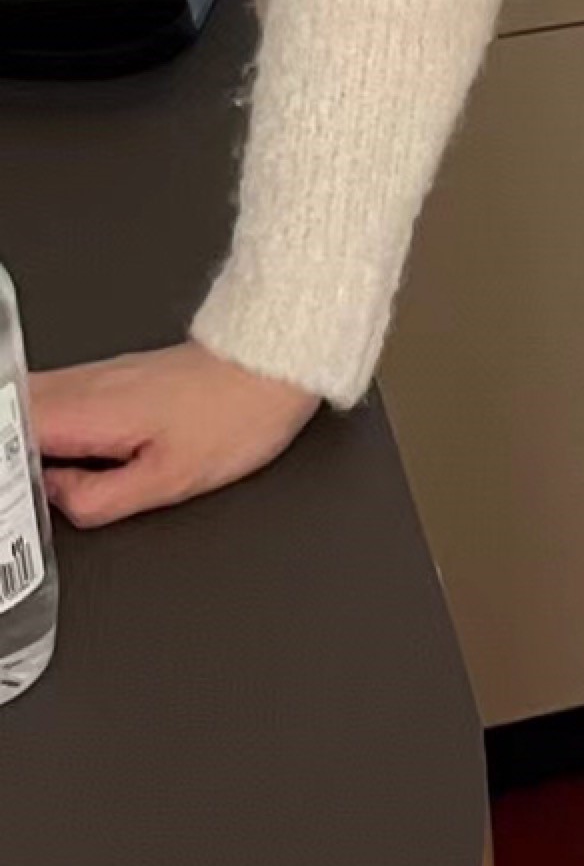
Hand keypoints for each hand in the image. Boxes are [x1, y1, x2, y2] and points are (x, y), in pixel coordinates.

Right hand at [27, 341, 320, 527]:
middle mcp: (83, 384)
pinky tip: (53, 454)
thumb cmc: (235, 416)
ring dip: (16, 437)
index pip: (6, 433)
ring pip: (26, 402)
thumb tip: (54, 499)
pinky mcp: (111, 377)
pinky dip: (37, 425)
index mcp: (88, 409)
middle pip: (8, 411)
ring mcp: (95, 376)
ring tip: (25, 478)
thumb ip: (99, 498)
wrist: (274, 366)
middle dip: (4, 449)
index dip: (4, 466)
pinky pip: (53, 398)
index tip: (11, 493)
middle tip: (16, 491)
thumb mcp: (168, 481)